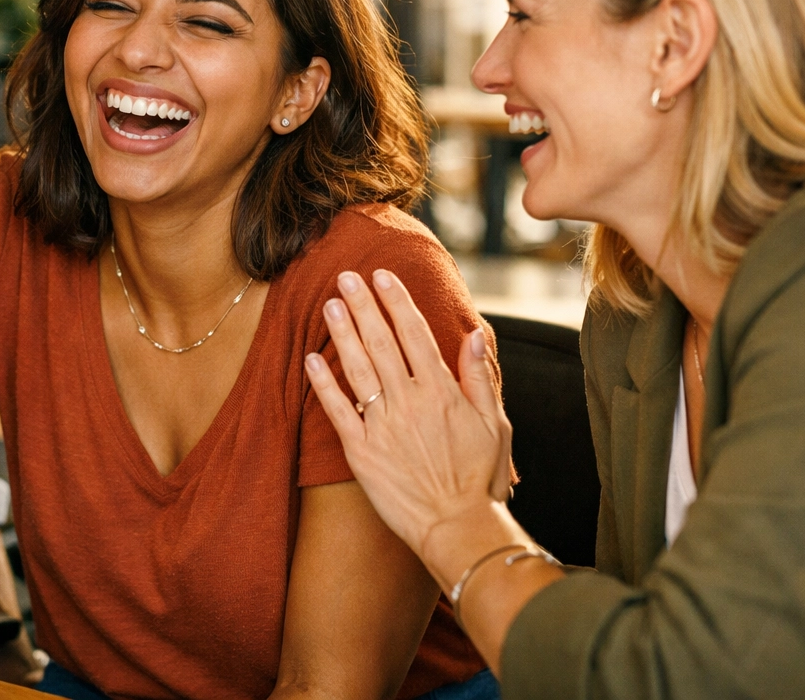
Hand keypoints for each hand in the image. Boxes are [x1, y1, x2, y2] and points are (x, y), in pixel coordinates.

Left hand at [305, 270, 512, 560]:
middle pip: (381, 342)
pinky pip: (338, 411)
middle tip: (345, 276)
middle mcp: (410, 402)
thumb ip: (479, 377)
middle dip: (363, 305)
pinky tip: (309, 359)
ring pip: (358, 368)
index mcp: (442, 392)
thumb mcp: (495, 425)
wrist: (457, 528)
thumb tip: (474, 333)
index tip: (382, 276)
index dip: (396, 302)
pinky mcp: (361, 452)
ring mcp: (383, 426)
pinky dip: (323, 384)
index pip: (415, 334)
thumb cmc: (480, 479)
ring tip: (329, 304)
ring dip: (342, 333)